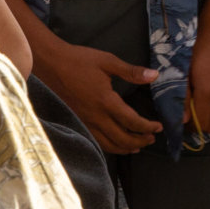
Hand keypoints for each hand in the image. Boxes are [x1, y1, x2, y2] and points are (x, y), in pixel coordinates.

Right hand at [31, 22, 162, 153]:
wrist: (50, 64)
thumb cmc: (79, 60)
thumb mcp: (108, 61)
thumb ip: (132, 71)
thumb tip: (154, 75)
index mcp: (106, 101)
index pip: (132, 121)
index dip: (147, 127)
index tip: (158, 127)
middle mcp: (96, 116)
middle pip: (122, 139)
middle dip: (140, 141)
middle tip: (152, 138)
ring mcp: (85, 121)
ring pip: (108, 144)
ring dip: (125, 148)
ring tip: (137, 147)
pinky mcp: (77, 121)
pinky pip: (96, 141)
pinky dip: (109, 147)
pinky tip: (115, 144)